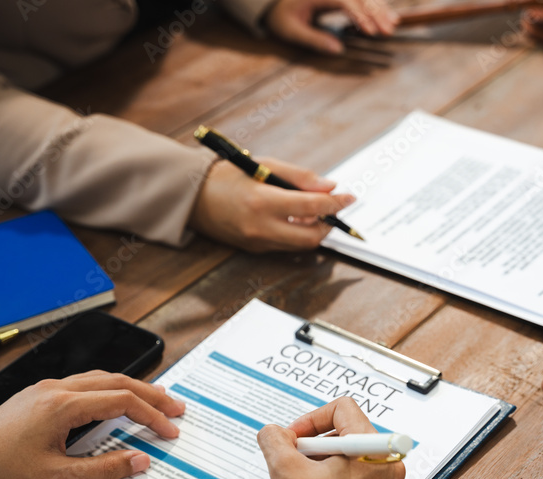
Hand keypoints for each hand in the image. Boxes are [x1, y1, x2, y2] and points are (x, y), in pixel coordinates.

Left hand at [0, 371, 185, 478]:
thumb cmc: (1, 471)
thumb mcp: (56, 477)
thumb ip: (103, 469)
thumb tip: (140, 461)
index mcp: (63, 405)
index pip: (121, 401)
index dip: (151, 415)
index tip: (171, 431)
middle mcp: (56, 389)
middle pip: (116, 381)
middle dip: (150, 394)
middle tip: (177, 407)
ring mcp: (46, 389)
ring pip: (99, 378)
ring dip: (130, 388)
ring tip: (155, 400)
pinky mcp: (38, 395)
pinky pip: (83, 383)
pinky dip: (108, 389)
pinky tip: (116, 400)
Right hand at [190, 158, 354, 251]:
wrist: (192, 197)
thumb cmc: (227, 175)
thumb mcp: (265, 165)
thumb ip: (300, 177)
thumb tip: (329, 187)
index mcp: (263, 201)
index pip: (312, 206)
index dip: (335, 203)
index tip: (350, 197)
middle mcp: (261, 227)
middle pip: (311, 237)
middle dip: (328, 224)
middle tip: (333, 209)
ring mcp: (257, 242)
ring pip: (300, 245)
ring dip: (313, 230)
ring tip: (312, 211)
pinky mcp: (254, 250)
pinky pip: (285, 246)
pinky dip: (297, 234)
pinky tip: (295, 219)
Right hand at [256, 397, 404, 478]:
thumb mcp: (285, 472)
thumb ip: (274, 441)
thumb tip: (273, 434)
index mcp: (374, 450)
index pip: (343, 409)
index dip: (311, 419)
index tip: (293, 439)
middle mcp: (389, 468)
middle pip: (348, 435)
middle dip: (315, 445)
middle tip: (293, 463)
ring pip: (352, 462)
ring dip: (323, 466)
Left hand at [265, 0, 398, 53]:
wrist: (271, 2)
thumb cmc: (280, 16)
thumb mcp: (291, 31)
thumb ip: (313, 40)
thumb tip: (338, 50)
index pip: (344, 0)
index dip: (360, 15)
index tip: (370, 32)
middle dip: (376, 12)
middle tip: (389, 30)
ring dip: (379, 9)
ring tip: (392, 25)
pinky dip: (374, 7)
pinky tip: (387, 15)